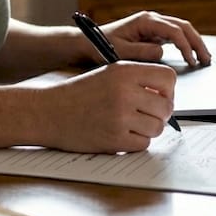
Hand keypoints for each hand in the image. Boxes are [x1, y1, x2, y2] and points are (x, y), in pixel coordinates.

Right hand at [41, 61, 177, 152]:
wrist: (47, 112)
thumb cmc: (79, 94)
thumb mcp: (108, 73)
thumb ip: (138, 80)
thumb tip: (168, 96)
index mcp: (124, 71)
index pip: (168, 78)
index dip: (167, 90)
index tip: (158, 96)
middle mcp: (124, 92)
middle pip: (166, 106)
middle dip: (160, 114)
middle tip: (146, 115)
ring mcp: (120, 117)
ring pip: (157, 128)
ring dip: (148, 129)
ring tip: (130, 124)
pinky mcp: (115, 139)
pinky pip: (143, 144)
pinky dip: (135, 142)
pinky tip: (120, 134)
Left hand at [99, 10, 210, 65]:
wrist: (89, 42)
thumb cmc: (102, 46)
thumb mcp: (119, 52)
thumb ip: (140, 52)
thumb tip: (161, 53)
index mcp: (146, 21)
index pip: (173, 31)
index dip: (185, 46)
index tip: (191, 61)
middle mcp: (152, 19)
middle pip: (183, 27)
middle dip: (197, 43)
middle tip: (206, 60)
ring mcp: (154, 25)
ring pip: (182, 29)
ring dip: (195, 42)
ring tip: (205, 58)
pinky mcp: (154, 33)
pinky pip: (176, 36)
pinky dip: (187, 44)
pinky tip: (193, 55)